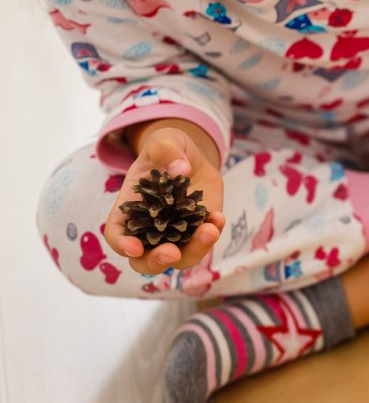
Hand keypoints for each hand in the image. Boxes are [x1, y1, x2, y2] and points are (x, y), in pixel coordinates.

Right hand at [105, 123, 224, 274]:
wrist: (191, 159)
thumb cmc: (166, 151)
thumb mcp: (163, 142)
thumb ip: (166, 150)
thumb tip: (181, 169)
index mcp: (129, 210)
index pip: (117, 234)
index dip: (122, 244)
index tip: (134, 247)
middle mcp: (150, 230)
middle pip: (145, 260)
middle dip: (156, 261)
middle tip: (171, 252)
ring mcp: (176, 235)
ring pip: (181, 258)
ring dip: (195, 250)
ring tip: (209, 229)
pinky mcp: (199, 232)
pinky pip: (205, 241)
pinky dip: (212, 234)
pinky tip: (217, 216)